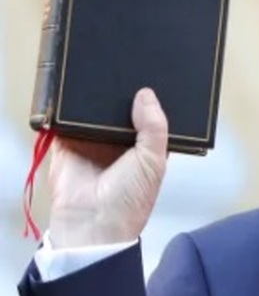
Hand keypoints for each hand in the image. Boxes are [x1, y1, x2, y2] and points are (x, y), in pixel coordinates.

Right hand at [47, 87, 168, 247]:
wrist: (92, 222)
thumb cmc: (130, 200)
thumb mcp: (154, 161)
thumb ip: (154, 127)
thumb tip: (146, 95)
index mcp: (145, 148)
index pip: (149, 118)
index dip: (150, 103)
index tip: (153, 80)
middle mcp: (119, 143)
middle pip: (120, 110)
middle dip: (122, 96)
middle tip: (125, 73)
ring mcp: (92, 142)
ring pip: (94, 111)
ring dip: (96, 99)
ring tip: (102, 77)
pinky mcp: (68, 143)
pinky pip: (67, 119)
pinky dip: (70, 109)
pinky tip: (77, 96)